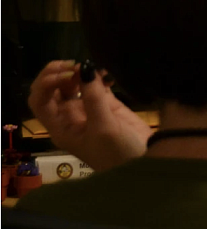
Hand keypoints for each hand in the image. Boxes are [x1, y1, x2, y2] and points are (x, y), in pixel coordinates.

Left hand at [27, 60, 151, 171]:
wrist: (145, 164)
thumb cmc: (118, 154)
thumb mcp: (103, 128)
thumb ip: (93, 98)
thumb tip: (85, 67)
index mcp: (61, 127)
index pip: (40, 100)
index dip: (47, 83)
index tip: (67, 74)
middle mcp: (70, 117)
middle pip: (52, 89)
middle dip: (58, 73)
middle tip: (76, 64)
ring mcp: (88, 110)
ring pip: (73, 85)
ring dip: (78, 72)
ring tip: (92, 66)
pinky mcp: (108, 106)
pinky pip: (96, 86)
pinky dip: (98, 76)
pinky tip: (107, 73)